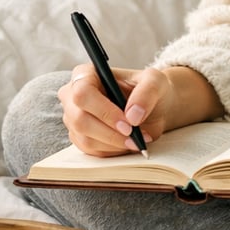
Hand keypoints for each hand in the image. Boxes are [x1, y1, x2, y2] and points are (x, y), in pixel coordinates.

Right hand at [57, 65, 222, 156]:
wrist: (157, 102)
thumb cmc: (155, 86)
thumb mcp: (157, 81)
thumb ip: (147, 94)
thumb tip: (132, 118)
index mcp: (85, 74)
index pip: (81, 94)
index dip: (103, 111)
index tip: (128, 125)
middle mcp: (72, 96)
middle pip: (78, 121)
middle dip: (109, 134)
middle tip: (137, 142)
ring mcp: (74, 120)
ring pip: (83, 141)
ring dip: (113, 146)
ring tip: (140, 142)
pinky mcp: (82, 140)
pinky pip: (90, 154)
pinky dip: (112, 154)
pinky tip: (132, 147)